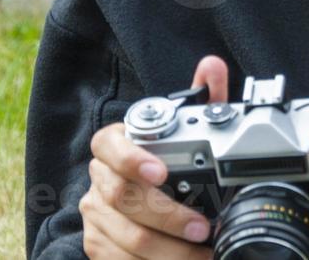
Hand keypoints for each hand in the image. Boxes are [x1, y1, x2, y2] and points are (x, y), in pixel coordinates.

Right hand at [79, 55, 229, 258]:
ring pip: (128, 236)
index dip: (131, 158)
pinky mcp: (97, 246)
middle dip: (168, 216)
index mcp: (113, 146)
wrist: (140, 207)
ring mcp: (95, 215)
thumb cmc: (164, 164)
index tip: (162, 172)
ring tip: (203, 253)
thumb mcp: (185, 134)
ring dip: (170, 250)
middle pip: (124, 198)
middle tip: (202, 227)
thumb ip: (200, 101)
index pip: (109, 145)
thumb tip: (212, 67)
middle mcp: (99, 180)